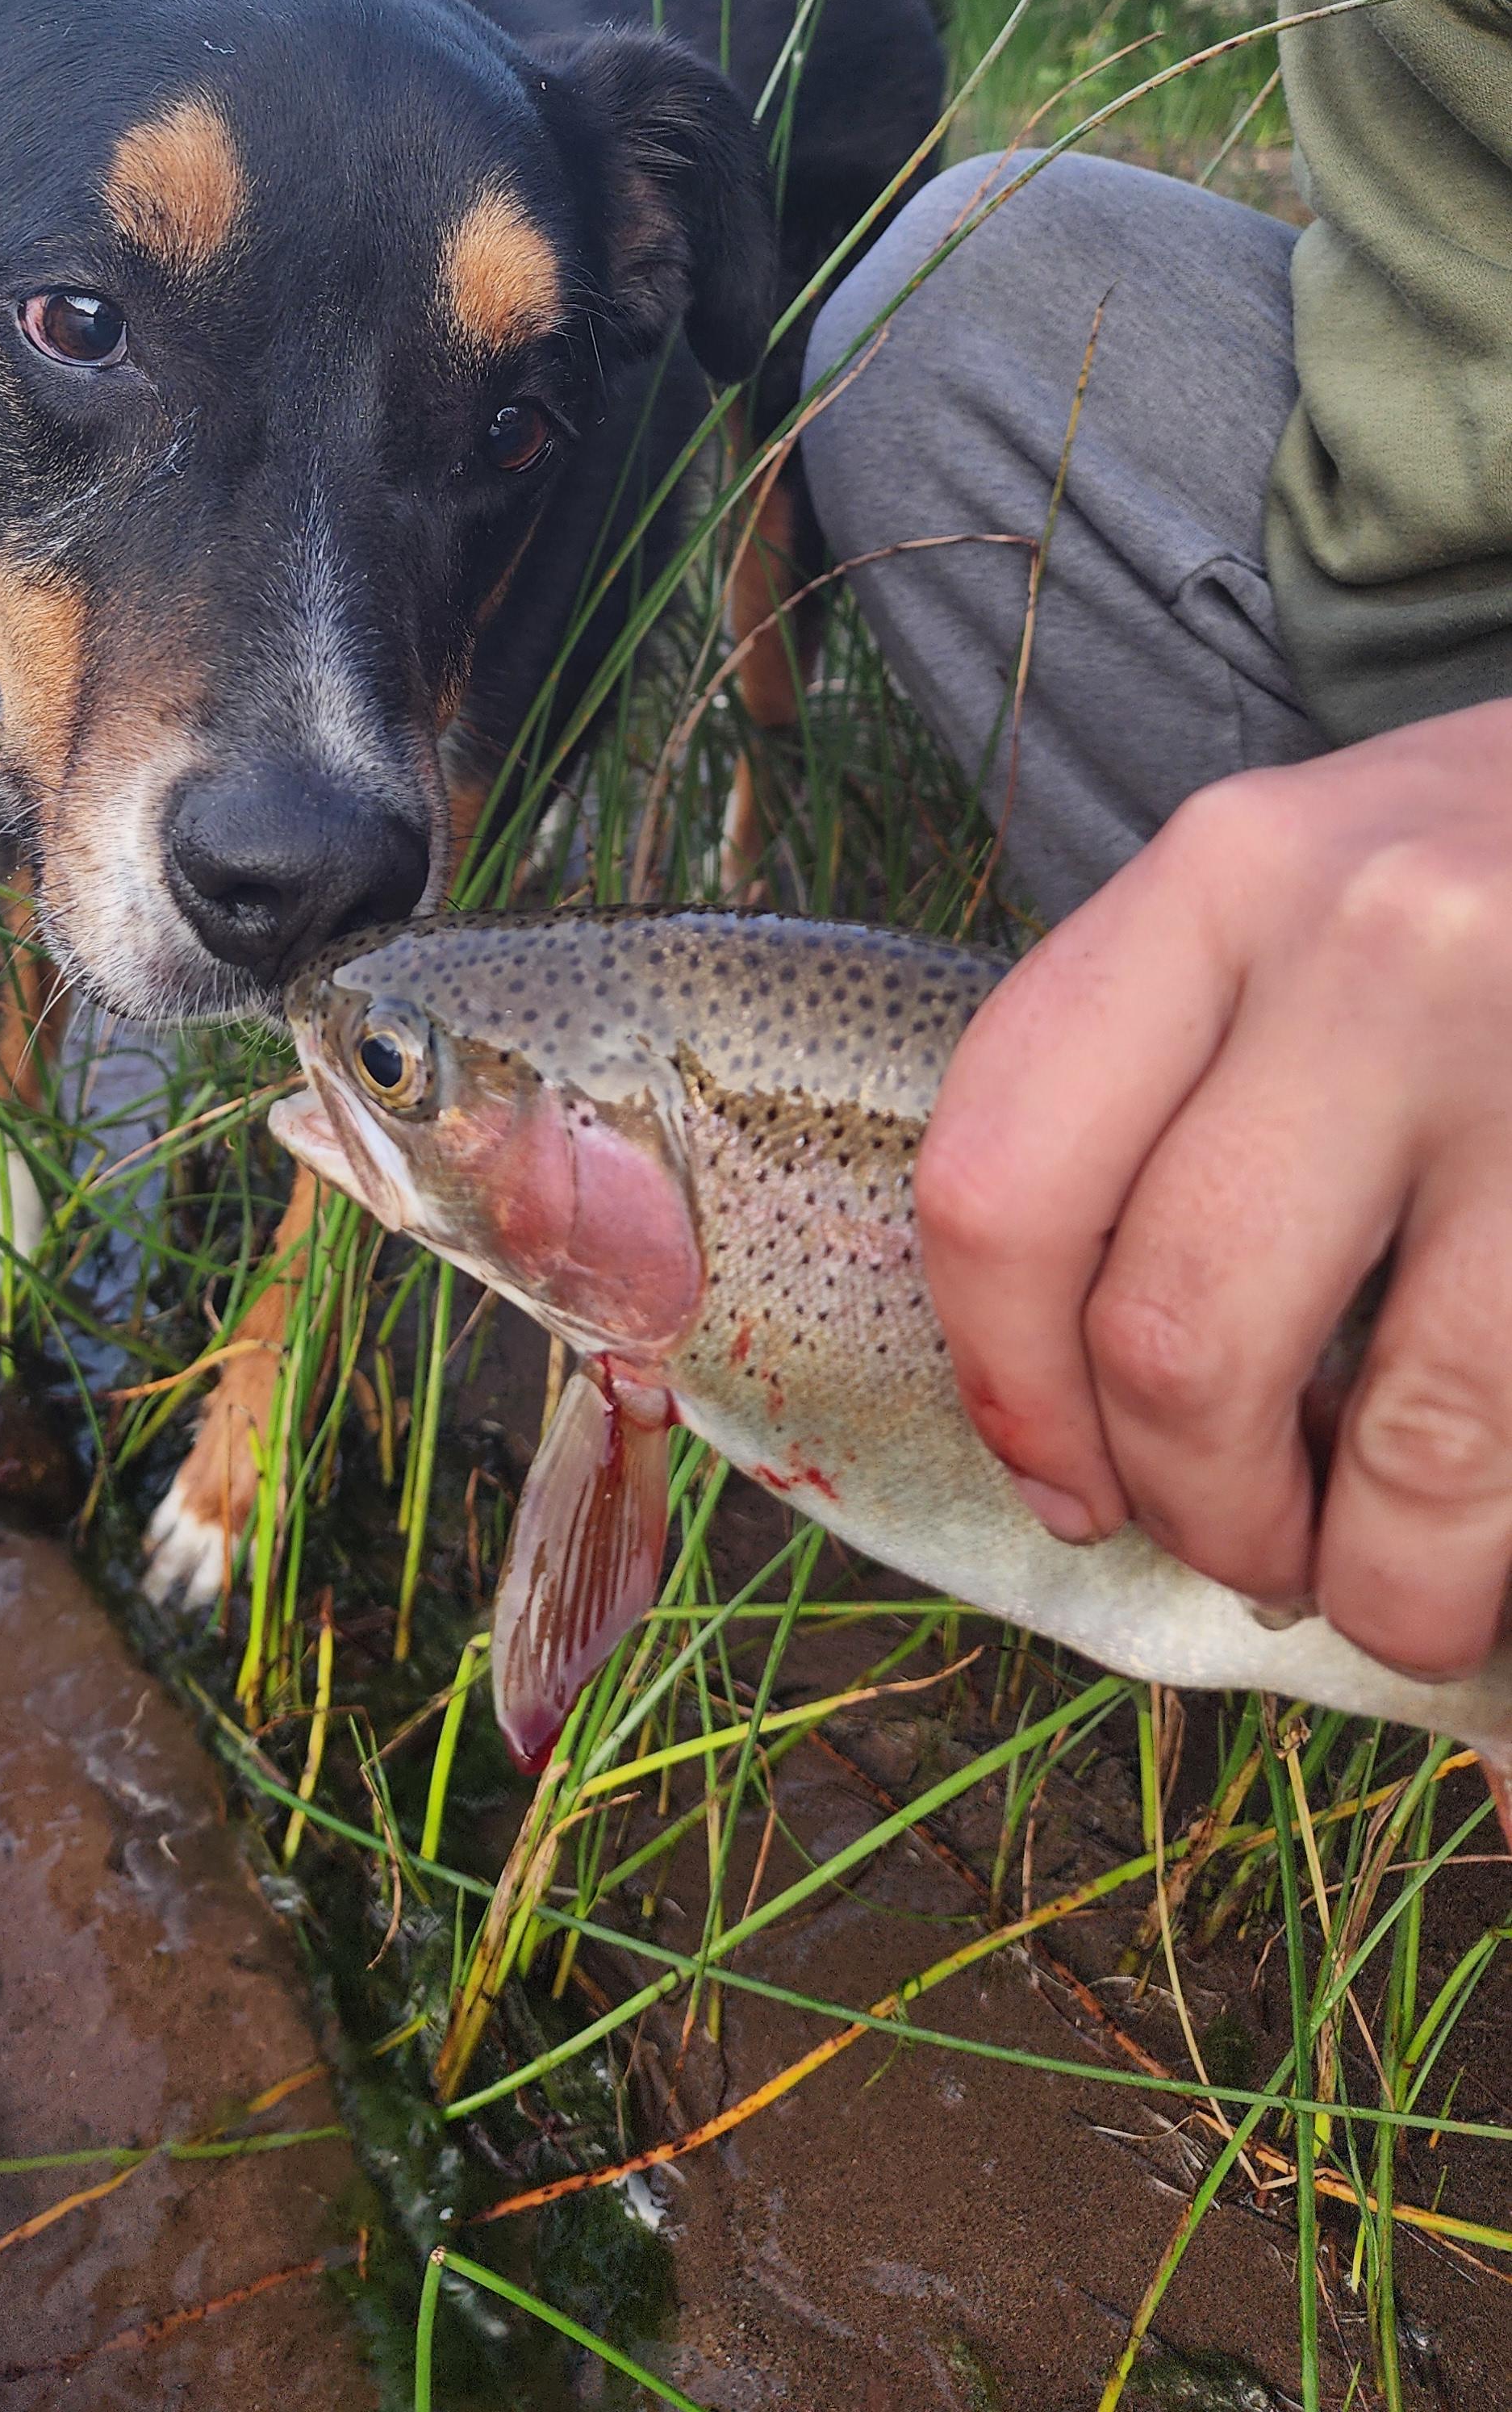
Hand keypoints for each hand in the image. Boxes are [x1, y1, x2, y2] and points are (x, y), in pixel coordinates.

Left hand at [917, 700, 1511, 1681]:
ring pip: (1394, 1435)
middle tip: (1247, 1549)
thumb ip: (1182, 1084)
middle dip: (1195, 1507)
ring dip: (1379, 1579)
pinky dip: (1488, 1546)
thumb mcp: (1310, 900)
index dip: (1009, 1383)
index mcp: (1222, 880)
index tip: (1063, 1484)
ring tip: (1392, 1588)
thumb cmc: (1508, 877)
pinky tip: (1492, 1542)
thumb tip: (1089, 1410)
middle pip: (1170, 1331)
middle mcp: (1367, 949)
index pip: (1004, 1176)